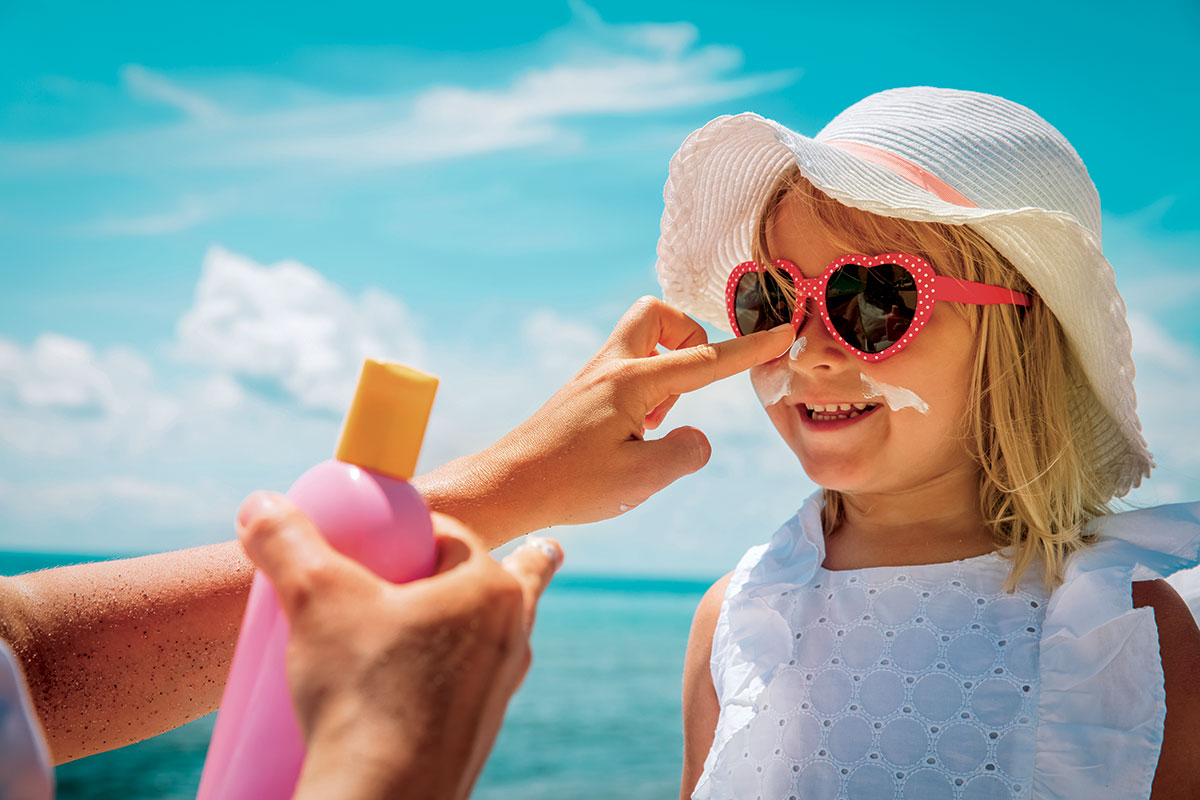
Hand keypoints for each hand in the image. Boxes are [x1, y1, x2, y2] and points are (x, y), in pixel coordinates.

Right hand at [235, 492, 562, 799]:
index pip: (453, 535)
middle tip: (534, 548)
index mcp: (490, 591)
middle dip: (514, 562)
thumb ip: (287, 544)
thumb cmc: (362, 692)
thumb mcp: (314, 599)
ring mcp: (498, 690)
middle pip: (500, 583)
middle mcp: (509, 638)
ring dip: (483, 622)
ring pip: (492, 637)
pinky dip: (458, 675)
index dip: (415, 527)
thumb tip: (259, 505)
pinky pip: (472, 687)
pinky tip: (436, 684)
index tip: (383, 536)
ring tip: (490, 613)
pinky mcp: (475, 734)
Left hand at [416, 296, 793, 545]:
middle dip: (688, 336)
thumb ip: (686, 454)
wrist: (506, 486)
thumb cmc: (569, 484)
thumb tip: (698, 437)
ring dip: (666, 368)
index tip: (784, 331)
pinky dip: (645, 389)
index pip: (706, 360)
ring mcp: (593, 377)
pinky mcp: (582, 393)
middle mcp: (611, 367)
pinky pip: (626, 368)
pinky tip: (633, 435)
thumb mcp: (641, 478)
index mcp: (632, 381)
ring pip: (641, 340)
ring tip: (656, 424)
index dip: (750, 349)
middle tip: (690, 385)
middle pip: (658, 314)